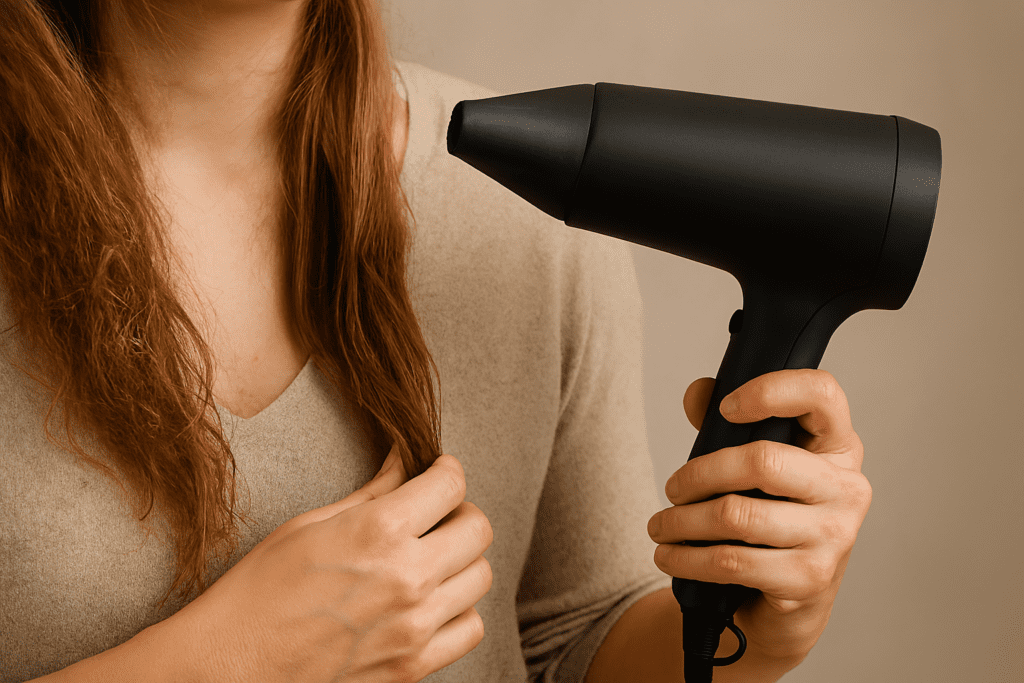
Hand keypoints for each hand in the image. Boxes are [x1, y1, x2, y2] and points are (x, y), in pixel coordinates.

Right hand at [171, 446, 493, 682]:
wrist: (230, 668)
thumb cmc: (258, 590)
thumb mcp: (309, 525)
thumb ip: (372, 492)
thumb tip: (405, 459)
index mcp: (379, 531)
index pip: (450, 485)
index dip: (447, 470)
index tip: (438, 472)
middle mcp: (407, 577)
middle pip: (477, 529)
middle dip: (461, 512)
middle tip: (438, 514)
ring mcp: (414, 626)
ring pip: (480, 577)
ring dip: (463, 561)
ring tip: (433, 559)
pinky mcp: (413, 666)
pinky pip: (470, 628)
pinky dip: (459, 611)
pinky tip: (431, 602)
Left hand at [646, 369, 872, 663]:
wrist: (792, 599)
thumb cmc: (772, 516)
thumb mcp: (753, 464)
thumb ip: (725, 423)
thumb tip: (698, 393)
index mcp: (837, 447)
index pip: (822, 394)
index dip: (771, 390)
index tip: (727, 408)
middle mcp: (846, 488)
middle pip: (764, 461)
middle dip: (700, 474)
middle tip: (673, 489)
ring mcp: (833, 536)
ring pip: (738, 515)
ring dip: (683, 521)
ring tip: (661, 526)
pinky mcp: (809, 579)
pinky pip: (733, 562)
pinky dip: (688, 559)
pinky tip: (669, 556)